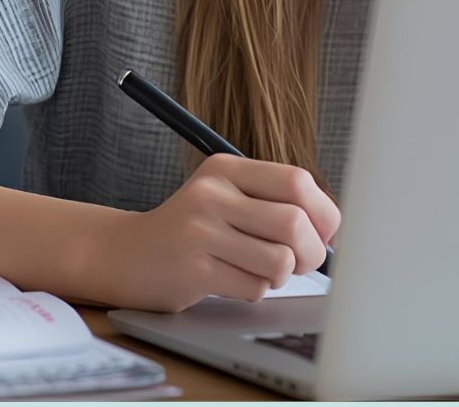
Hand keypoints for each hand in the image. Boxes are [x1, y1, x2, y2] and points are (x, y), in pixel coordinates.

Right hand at [78, 154, 339, 311]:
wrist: (126, 254)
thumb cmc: (190, 230)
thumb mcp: (224, 197)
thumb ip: (272, 202)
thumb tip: (332, 230)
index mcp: (225, 168)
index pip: (297, 181)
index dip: (323, 212)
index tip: (323, 233)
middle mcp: (211, 193)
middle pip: (293, 222)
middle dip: (310, 252)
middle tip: (301, 263)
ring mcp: (200, 231)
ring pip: (279, 260)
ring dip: (282, 276)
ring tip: (262, 272)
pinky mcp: (193, 269)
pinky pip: (254, 287)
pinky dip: (255, 290)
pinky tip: (233, 281)